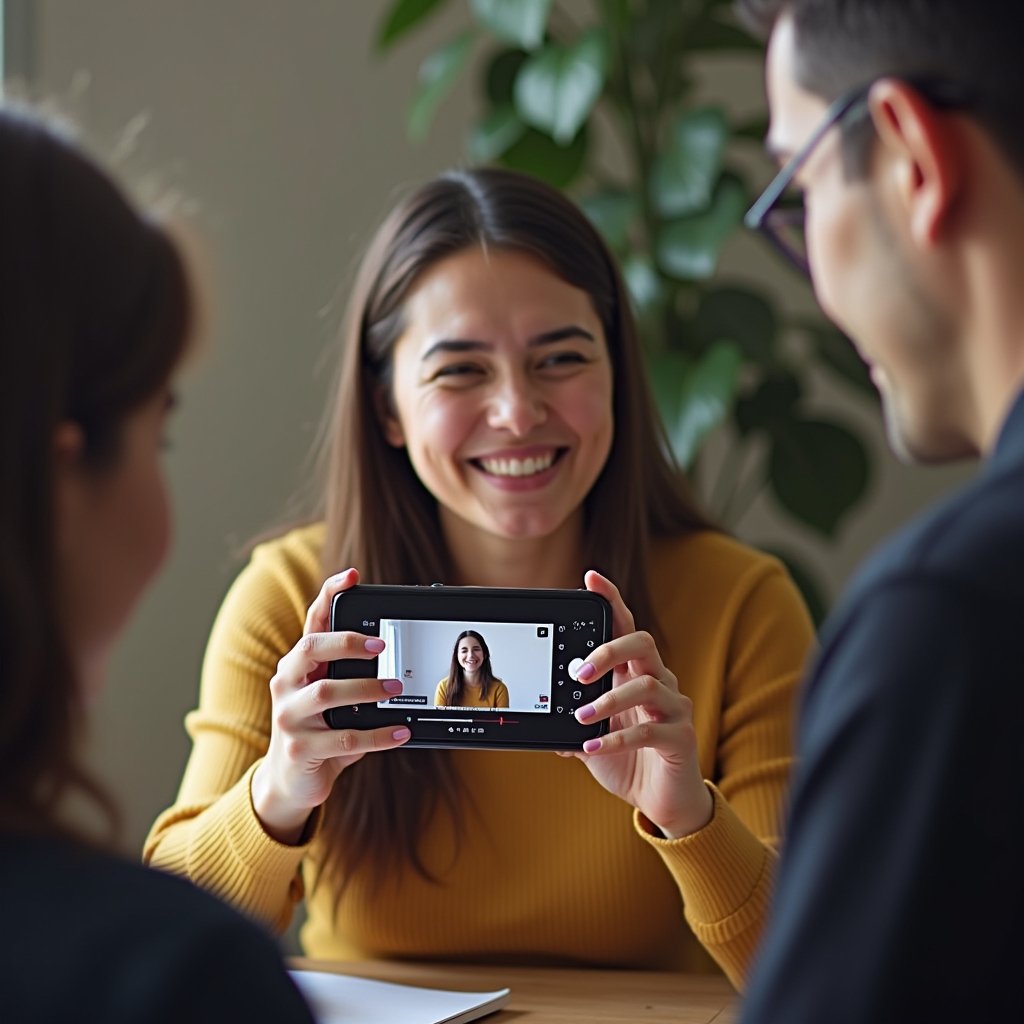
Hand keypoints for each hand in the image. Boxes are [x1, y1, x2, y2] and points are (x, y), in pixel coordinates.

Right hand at [251, 567, 410, 843]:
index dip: (328, 594)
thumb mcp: (333, 697)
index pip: (312, 621)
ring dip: (366, 688)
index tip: (351, 575)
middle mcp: (287, 684)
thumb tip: (394, 652)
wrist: (290, 781)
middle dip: (347, 641)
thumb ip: (351, 674)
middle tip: (381, 645)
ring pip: (326, 693)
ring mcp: (289, 717)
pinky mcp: (300, 749)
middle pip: (310, 649)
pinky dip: (378, 735)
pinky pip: (345, 738)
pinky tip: (399, 731)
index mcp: (298, 665)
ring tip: (395, 687)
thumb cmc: (319, 729)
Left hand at [566, 570, 712, 838]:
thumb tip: (541, 714)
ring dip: (609, 701)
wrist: (664, 804)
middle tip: (579, 672)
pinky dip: (618, 738)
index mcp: (634, 674)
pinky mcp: (681, 738)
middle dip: (609, 650)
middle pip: (643, 644)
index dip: (611, 600)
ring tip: (581, 718)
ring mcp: (674, 709)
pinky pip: (650, 730)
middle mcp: (659, 683)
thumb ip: (572, 723)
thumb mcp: (592, 739)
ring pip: (648, 685)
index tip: (591, 578)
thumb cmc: (630, 762)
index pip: (625, 627)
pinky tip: (593, 748)